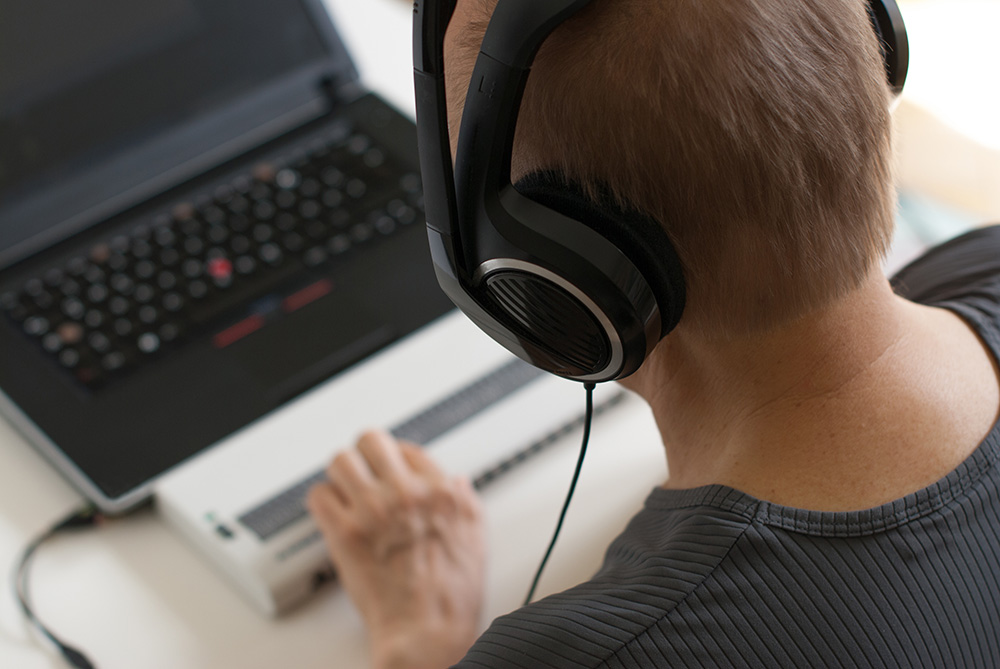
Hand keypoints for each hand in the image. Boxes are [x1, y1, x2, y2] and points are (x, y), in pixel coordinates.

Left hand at [307, 431, 485, 668]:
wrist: (426, 632)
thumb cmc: (451, 595)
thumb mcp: (476, 538)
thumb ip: (465, 502)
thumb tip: (457, 483)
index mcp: (440, 492)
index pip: (409, 449)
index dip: (397, 459)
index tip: (390, 469)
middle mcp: (406, 494)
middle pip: (372, 442)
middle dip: (366, 456)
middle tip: (363, 470)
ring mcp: (373, 511)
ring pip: (340, 462)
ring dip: (341, 475)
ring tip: (344, 489)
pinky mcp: (345, 533)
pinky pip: (319, 496)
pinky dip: (322, 502)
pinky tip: (331, 513)